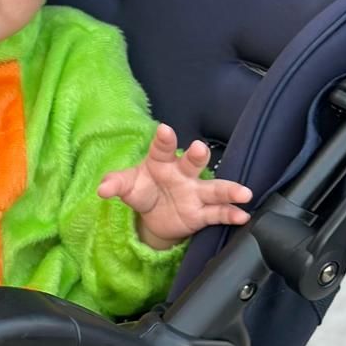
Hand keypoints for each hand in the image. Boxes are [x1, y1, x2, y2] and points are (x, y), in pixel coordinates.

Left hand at [98, 124, 252, 249]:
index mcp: (161, 162)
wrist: (154, 215)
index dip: (164, 139)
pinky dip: (230, 214)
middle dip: (196, 155)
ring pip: (214, 189)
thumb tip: (102, 189)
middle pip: (192, 163)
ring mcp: (195, 193)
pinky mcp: (201, 213)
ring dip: (229, 190)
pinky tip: (243, 215)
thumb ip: (115, 184)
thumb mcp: (127, 186)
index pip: (162, 148)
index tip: (165, 130)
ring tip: (243, 192)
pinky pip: (218, 213)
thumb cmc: (143, 190)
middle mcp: (182, 174)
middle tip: (199, 148)